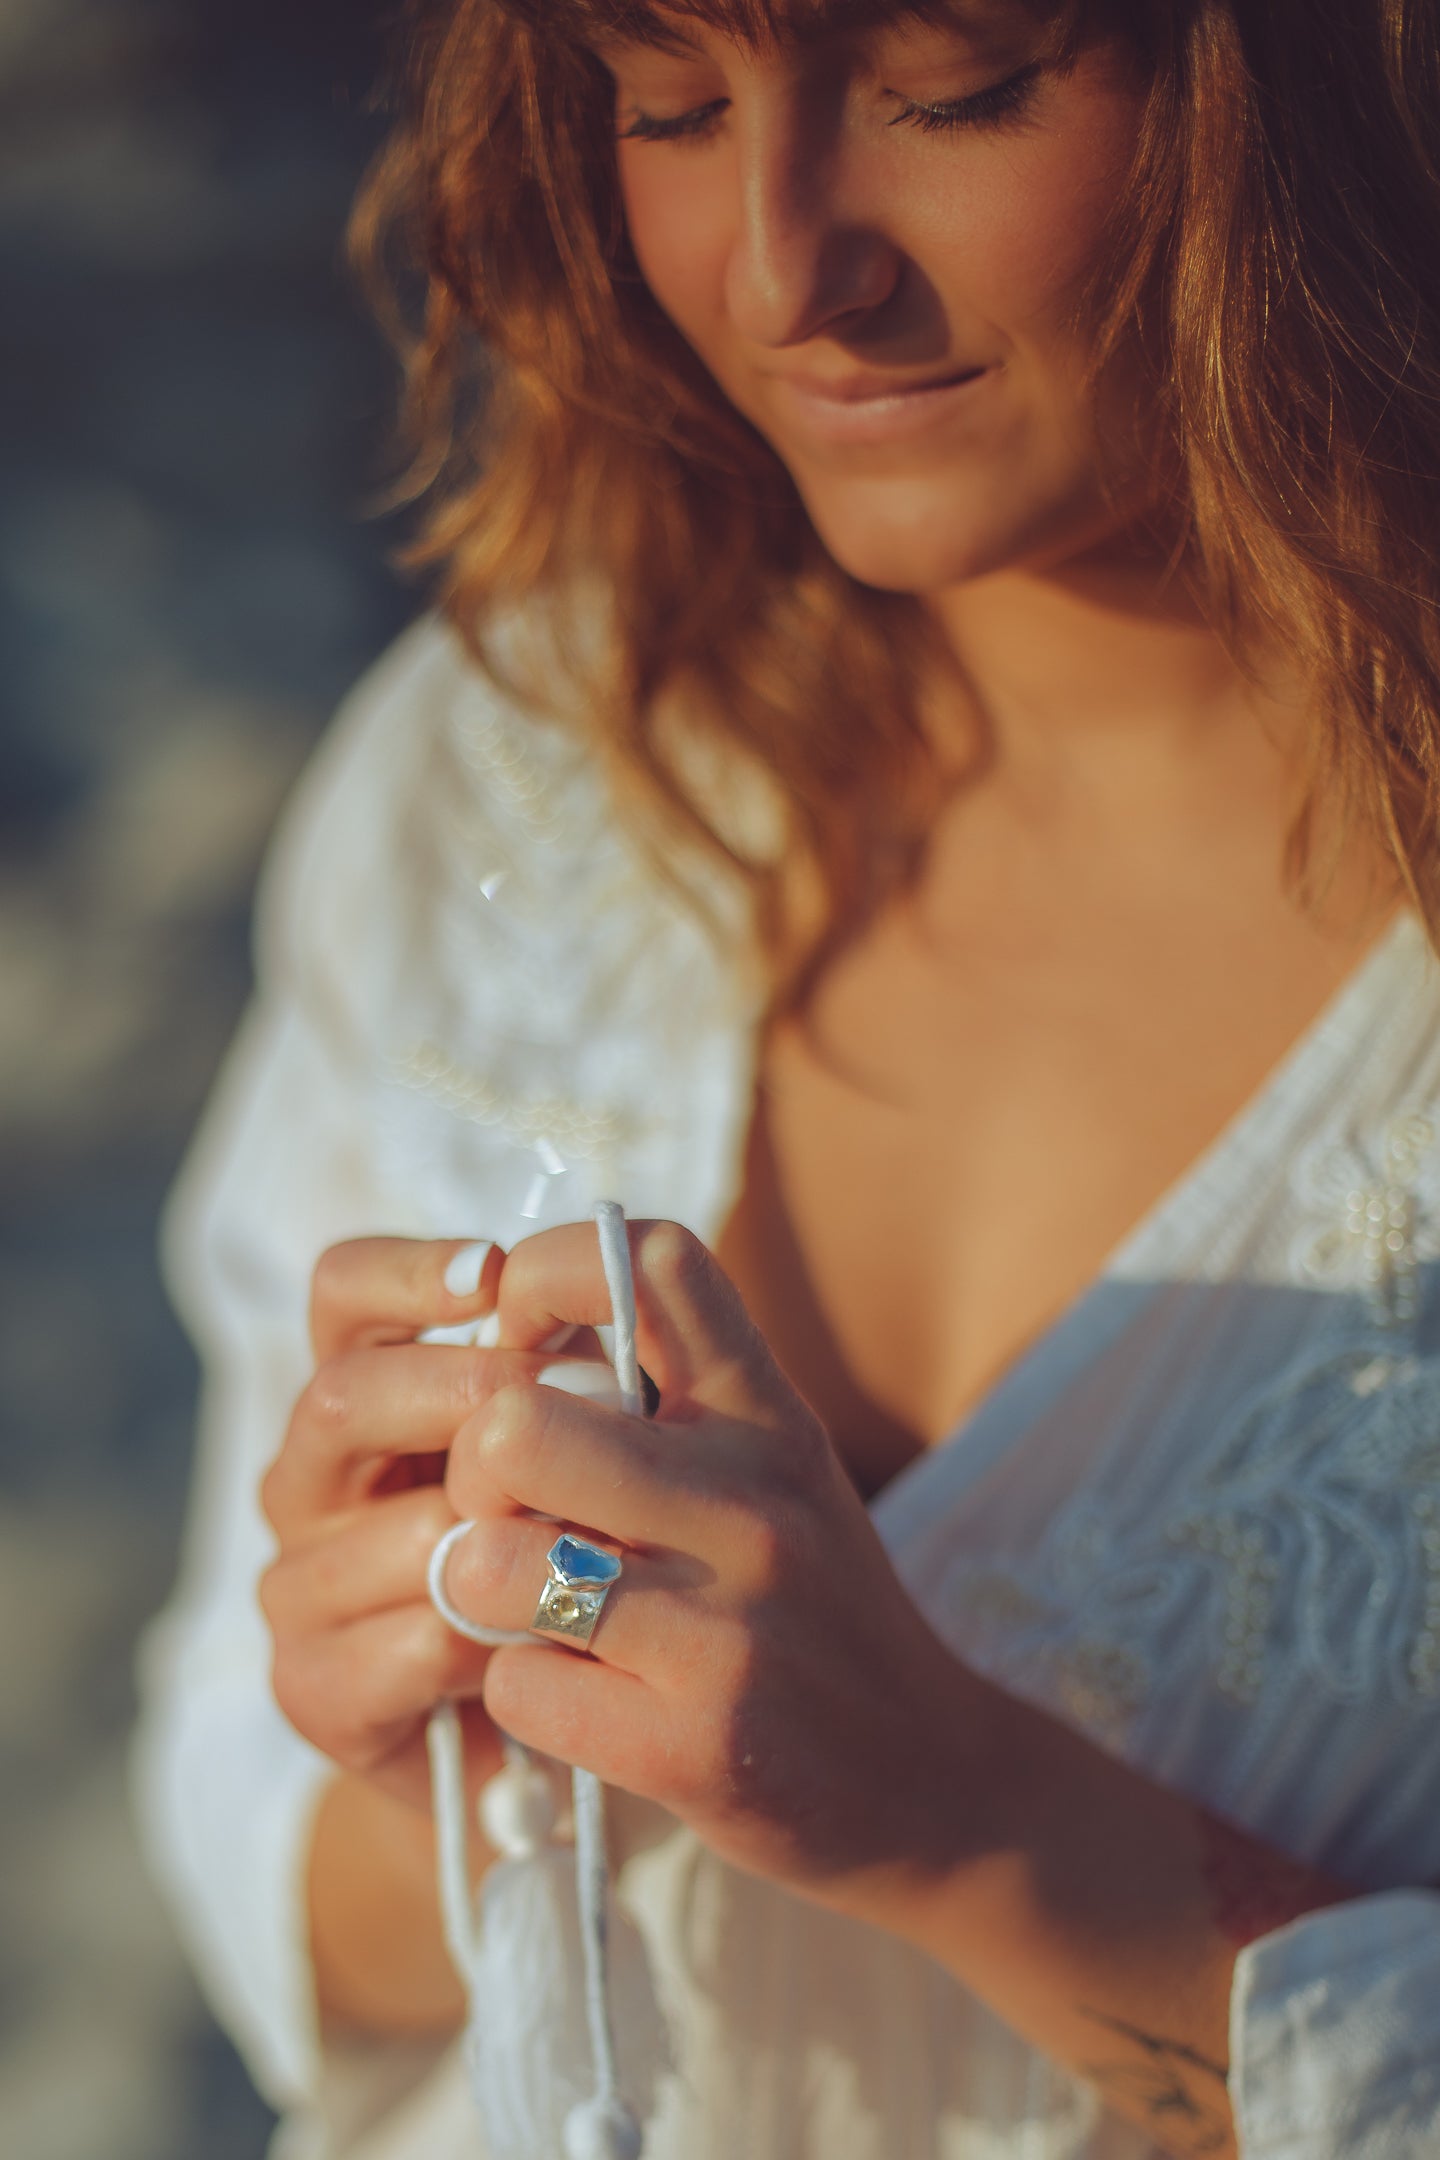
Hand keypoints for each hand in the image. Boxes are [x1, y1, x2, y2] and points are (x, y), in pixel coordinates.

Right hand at [260, 1234, 535, 1814]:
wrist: (563, 1720)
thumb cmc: (572, 1552)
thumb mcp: (581, 1440)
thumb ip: (572, 1369)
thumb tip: (600, 1304)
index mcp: (363, 1395)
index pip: (342, 1295)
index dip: (407, 1272)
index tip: (493, 1271)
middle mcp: (308, 1479)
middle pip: (345, 1397)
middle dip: (468, 1391)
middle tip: (572, 1399)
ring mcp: (297, 1586)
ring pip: (398, 1531)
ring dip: (508, 1537)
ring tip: (592, 1539)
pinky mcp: (314, 1689)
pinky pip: (413, 1642)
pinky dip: (497, 1639)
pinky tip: (546, 1639)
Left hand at [442, 1219, 981, 1910]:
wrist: (933, 1780)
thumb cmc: (815, 1605)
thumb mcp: (778, 1470)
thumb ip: (674, 1399)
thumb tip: (514, 1336)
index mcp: (769, 1414)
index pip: (648, 1261)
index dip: (546, 1272)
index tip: (519, 1334)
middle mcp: (754, 1502)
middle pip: (515, 1426)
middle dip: (471, 1475)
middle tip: (502, 1514)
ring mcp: (728, 1629)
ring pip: (489, 1565)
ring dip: (480, 1597)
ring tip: (530, 1612)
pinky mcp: (697, 1746)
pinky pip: (518, 1688)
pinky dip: (522, 1694)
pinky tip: (579, 1698)